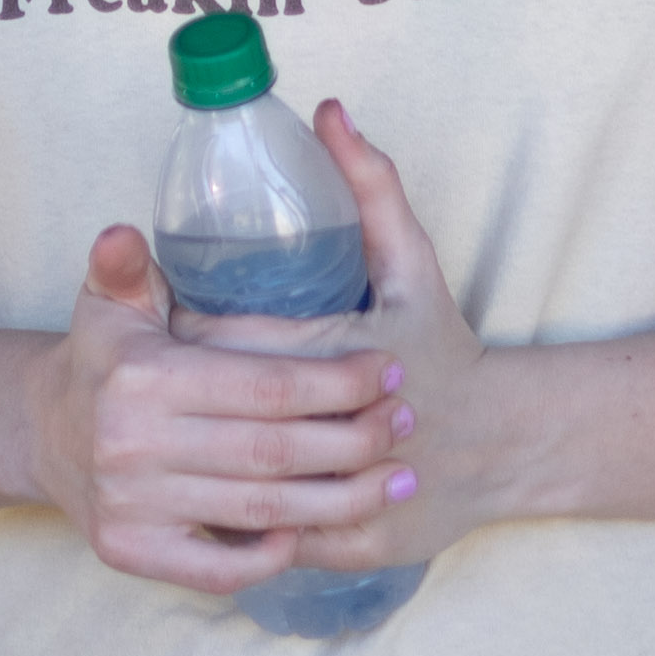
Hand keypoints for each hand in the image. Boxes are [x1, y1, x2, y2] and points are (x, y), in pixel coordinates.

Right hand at [19, 219, 415, 592]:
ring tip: (398, 478)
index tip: (387, 370)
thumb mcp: (107, 302)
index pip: (264, 386)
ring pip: (260, 512)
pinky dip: (270, 555)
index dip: (337, 382)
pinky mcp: (130, 552)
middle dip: (355, 439)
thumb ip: (123, 265)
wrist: (44, 434)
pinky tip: (316, 529)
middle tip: (407, 421)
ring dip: (341, 499)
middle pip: (274, 452)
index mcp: (143, 378)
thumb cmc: (102, 360)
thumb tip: (123, 233)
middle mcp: (133, 445)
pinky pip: (218, 569)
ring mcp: (130, 505)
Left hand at [193, 100, 504, 571]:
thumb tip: (328, 110)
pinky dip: (238, 521)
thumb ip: (371, 185)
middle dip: (184, 401)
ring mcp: (359, 493)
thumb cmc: (446, 348)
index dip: (190, 336)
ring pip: (249, 487)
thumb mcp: (414, 265)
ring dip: (202, 467)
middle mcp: (356, 429)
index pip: (241, 347)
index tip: (163, 326)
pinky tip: (203, 499)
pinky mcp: (360, 545)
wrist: (507, 446)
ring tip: (168, 437)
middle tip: (147, 383)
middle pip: (234, 416)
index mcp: (355, 356)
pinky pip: (274, 536)